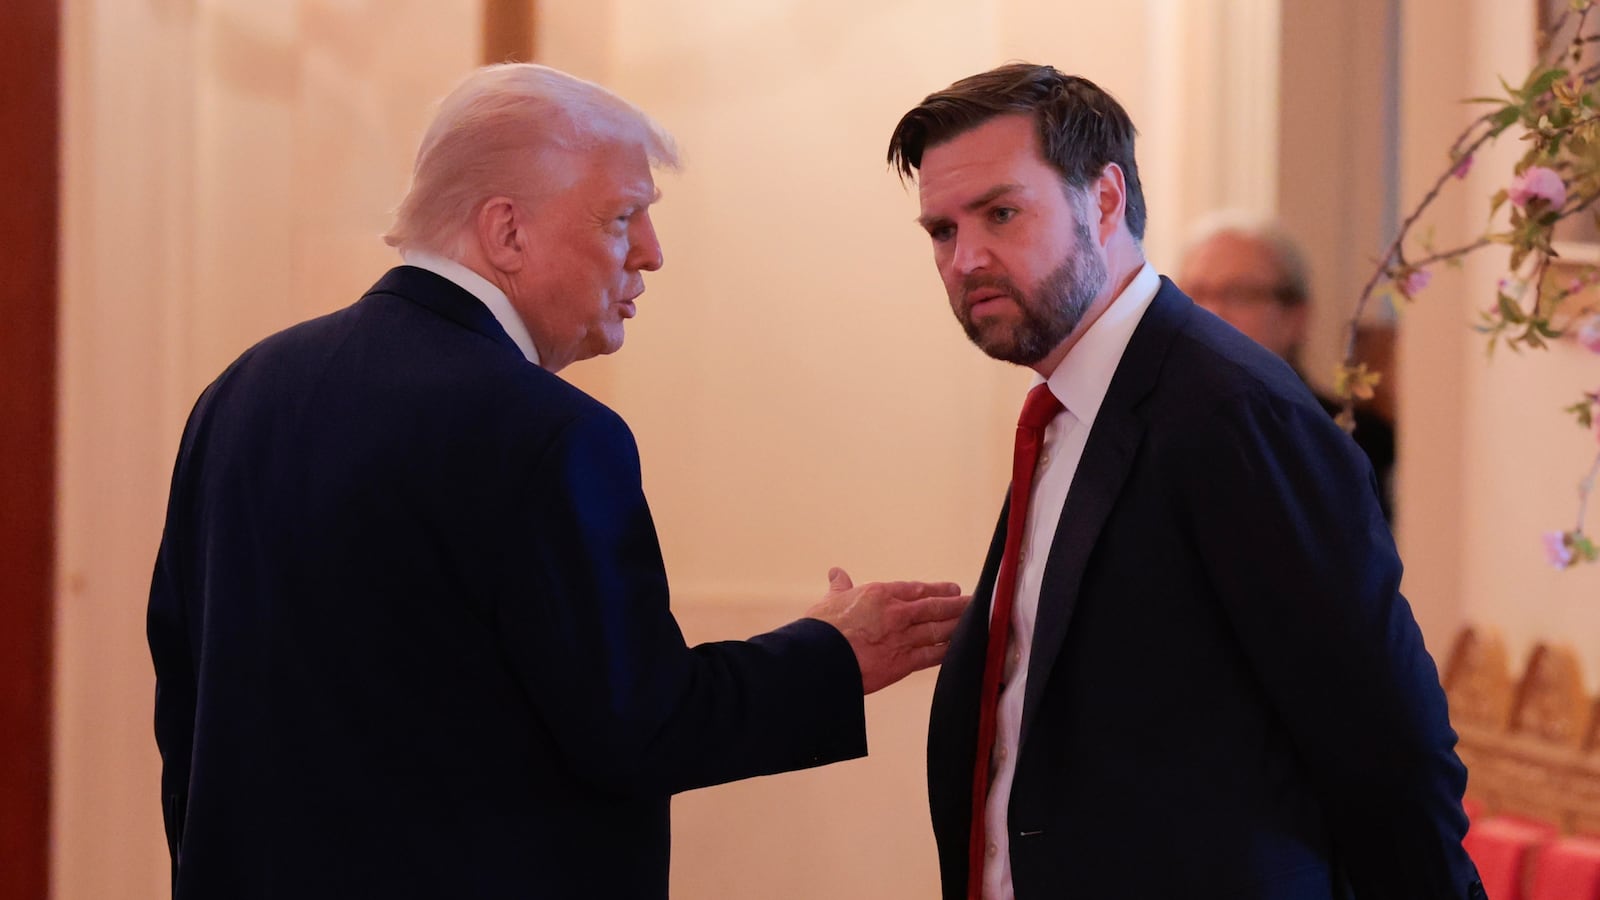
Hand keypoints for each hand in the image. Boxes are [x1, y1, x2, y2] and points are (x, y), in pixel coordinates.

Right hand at [805, 567, 970, 693]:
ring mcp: (902, 638)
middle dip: (957, 606)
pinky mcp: (903, 663)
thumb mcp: (830, 601)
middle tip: (974, 603)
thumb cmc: (821, 630)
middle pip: (935, 608)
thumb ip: (839, 587)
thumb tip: (836, 573)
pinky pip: (932, 656)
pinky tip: (959, 649)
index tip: (952, 588)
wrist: (819, 658)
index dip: (938, 589)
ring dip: (958, 626)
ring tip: (975, 623)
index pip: (917, 589)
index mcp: (880, 595)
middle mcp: (897, 613)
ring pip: (939, 630)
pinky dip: (948, 651)